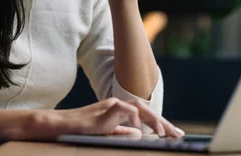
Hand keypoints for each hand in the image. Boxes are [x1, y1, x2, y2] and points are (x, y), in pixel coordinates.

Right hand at [51, 97, 184, 137]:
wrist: (63, 126)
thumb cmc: (81, 131)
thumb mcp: (106, 133)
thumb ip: (122, 132)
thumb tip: (139, 134)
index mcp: (120, 111)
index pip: (145, 115)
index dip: (161, 124)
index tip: (175, 134)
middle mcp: (118, 105)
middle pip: (146, 109)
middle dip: (163, 122)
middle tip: (178, 135)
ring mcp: (112, 105)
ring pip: (139, 106)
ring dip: (153, 119)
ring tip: (164, 133)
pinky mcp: (105, 109)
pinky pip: (124, 108)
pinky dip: (134, 116)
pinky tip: (140, 128)